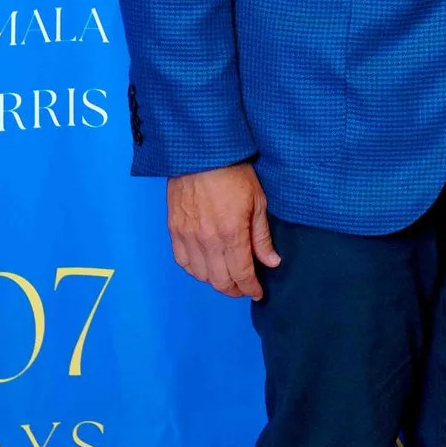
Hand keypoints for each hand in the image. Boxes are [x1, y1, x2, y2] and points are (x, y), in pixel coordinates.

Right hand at [166, 162, 280, 298]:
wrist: (202, 152)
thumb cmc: (234, 173)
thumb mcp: (258, 202)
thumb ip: (262, 237)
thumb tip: (271, 262)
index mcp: (231, 234)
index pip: (242, 274)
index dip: (251, 288)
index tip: (258, 293)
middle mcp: (207, 241)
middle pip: (220, 280)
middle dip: (235, 289)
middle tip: (245, 287)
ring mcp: (187, 237)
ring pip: (201, 275)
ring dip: (216, 281)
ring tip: (228, 278)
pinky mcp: (174, 230)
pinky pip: (183, 261)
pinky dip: (195, 270)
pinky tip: (205, 268)